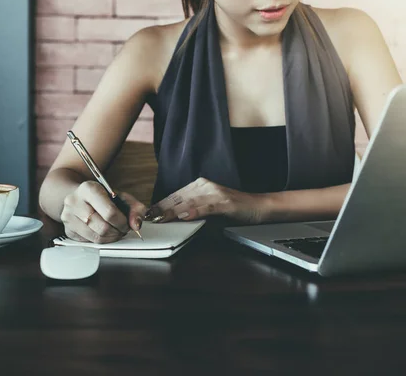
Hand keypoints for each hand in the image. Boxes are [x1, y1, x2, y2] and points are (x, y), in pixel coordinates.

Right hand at [60, 181, 145, 242]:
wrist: (77, 195)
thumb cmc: (101, 196)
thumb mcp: (120, 196)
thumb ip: (135, 208)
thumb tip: (136, 225)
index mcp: (89, 189)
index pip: (110, 212)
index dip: (122, 222)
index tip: (126, 223)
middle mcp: (74, 202)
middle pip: (103, 227)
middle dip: (117, 232)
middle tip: (122, 229)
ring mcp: (68, 217)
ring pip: (96, 237)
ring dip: (111, 238)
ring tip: (115, 231)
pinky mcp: (68, 230)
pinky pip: (89, 242)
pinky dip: (101, 240)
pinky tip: (104, 233)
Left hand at [144, 177, 263, 223]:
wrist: (260, 207)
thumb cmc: (235, 210)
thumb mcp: (209, 210)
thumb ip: (192, 211)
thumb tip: (172, 220)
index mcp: (199, 186)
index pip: (174, 196)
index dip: (159, 205)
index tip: (146, 215)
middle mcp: (205, 186)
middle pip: (178, 198)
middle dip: (161, 209)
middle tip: (146, 219)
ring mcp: (216, 192)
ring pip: (189, 201)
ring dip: (173, 211)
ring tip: (159, 218)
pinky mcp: (226, 201)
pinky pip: (207, 206)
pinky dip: (195, 211)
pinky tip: (185, 216)